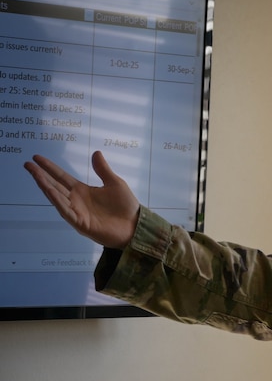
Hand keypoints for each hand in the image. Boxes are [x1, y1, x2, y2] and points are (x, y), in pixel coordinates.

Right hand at [24, 150, 138, 248]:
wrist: (135, 227)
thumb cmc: (126, 207)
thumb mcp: (115, 184)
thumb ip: (103, 170)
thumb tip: (96, 153)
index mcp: (82, 191)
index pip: (61, 177)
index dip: (49, 168)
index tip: (37, 158)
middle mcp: (76, 200)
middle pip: (54, 185)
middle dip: (40, 175)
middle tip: (27, 164)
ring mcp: (76, 212)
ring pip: (56, 197)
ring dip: (44, 185)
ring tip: (34, 173)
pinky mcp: (80, 223)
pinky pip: (65, 211)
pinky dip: (57, 201)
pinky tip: (49, 190)